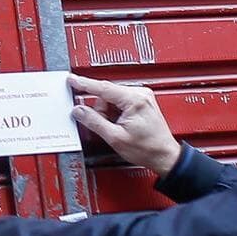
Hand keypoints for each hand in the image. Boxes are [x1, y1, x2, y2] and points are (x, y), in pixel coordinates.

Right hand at [67, 73, 181, 175]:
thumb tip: (79, 111)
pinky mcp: (142, 101)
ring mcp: (142, 96)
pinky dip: (115, 112)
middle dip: (100, 110)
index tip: (72, 80)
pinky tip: (120, 124)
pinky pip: (120, 102)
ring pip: (112, 99)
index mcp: (134, 99)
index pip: (103, 87)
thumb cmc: (147, 148)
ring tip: (116, 127)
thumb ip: (94, 122)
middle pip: (106, 94)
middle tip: (105, 125)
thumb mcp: (115, 137)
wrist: (164, 155)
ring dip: (108, 112)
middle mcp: (140, 94)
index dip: (84, 84)